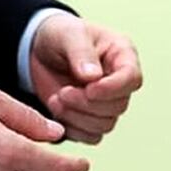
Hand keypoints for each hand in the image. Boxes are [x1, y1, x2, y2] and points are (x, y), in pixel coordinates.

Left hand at [29, 15, 142, 144]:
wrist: (38, 50)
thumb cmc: (59, 35)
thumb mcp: (68, 34)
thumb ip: (81, 53)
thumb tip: (93, 77)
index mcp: (122, 55)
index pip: (132, 78)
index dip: (113, 88)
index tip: (89, 89)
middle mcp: (118, 81)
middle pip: (118, 106)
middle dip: (87, 104)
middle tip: (62, 93)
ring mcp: (106, 102)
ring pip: (105, 124)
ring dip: (78, 117)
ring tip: (56, 100)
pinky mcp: (91, 119)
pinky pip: (91, 136)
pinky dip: (73, 129)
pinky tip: (58, 111)